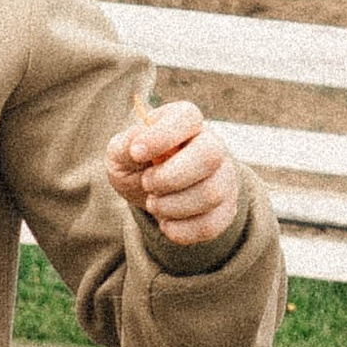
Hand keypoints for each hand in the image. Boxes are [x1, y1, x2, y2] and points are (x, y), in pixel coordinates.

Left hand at [106, 99, 240, 247]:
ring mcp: (224, 177)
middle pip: (210, 155)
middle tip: (147, 183)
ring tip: (154, 203)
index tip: (136, 153)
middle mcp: (212, 144)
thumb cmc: (138, 165)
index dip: (162, 135)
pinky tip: (167, 223)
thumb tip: (136, 145)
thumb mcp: (121, 152)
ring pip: (212, 193)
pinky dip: (181, 230)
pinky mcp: (225, 209)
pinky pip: (212, 224)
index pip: (187, 116)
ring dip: (172, 206)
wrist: (151, 193)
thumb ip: (125, 146)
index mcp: (185, 121)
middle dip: (170, 177)